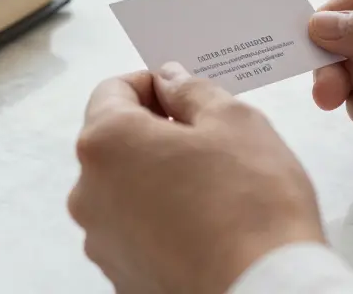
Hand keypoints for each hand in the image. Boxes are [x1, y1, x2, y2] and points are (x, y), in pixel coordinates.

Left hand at [69, 64, 324, 293]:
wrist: (263, 292)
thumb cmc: (253, 205)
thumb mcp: (234, 121)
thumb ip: (192, 90)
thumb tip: (171, 80)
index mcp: (106, 143)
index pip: (112, 90)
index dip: (152, 84)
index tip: (184, 94)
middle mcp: (89, 193)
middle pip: (115, 142)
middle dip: (156, 132)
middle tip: (209, 139)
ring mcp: (102, 241)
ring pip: (125, 189)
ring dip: (159, 177)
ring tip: (214, 187)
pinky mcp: (122, 276)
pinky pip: (136, 231)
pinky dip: (162, 219)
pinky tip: (207, 224)